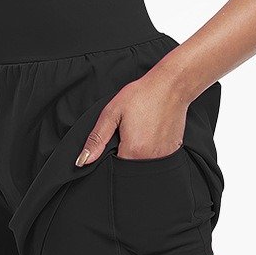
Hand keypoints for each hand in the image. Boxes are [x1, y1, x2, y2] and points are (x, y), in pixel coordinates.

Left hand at [74, 67, 189, 166]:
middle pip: (129, 168)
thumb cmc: (143, 95)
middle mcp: (150, 158)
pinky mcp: (172, 152)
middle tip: (129, 131)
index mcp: (133, 151)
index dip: (111, 156)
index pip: (115, 169)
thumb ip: (97, 139)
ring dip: (138, 153)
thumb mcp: (112, 112)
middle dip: (124, 154)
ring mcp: (164, 156)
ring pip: (143, 164)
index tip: (117, 139)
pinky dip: (151, 150)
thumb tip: (83, 160)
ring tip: (141, 131)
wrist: (171, 86)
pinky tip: (151, 133)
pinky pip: (156, 159)